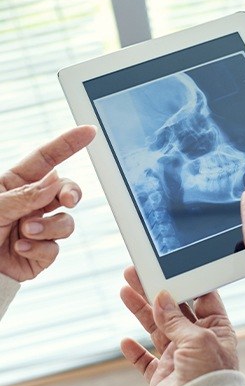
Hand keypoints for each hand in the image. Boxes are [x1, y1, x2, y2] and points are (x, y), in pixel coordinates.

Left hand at [0, 126, 95, 281]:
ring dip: (49, 227)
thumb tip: (57, 180)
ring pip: (66, 222)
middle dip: (72, 193)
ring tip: (26, 232)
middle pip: (65, 191)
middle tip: (68, 200)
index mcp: (14, 185)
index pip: (46, 160)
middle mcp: (30, 205)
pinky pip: (54, 249)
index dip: (68, 144)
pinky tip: (19, 249)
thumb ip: (26, 195)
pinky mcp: (40, 254)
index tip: (88, 132)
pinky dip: (38, 249)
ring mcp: (38, 229)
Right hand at [120, 267, 237, 385]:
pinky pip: (145, 360)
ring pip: (155, 328)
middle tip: (138, 273)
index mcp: (215, 327)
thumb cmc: (211, 375)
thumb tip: (162, 298)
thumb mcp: (198, 339)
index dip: (184, 283)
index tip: (169, 268)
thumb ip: (177, 319)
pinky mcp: (162, 375)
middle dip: (154, 291)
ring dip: (140, 310)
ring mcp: (178, 356)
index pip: (200, 297)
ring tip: (125, 291)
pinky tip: (125, 340)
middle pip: (172, 309)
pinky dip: (134, 351)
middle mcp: (196, 339)